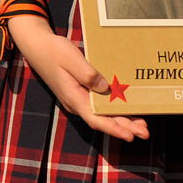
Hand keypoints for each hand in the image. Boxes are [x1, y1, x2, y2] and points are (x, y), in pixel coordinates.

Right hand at [8, 16, 148, 141]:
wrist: (37, 46)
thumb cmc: (53, 50)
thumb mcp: (71, 58)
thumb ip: (88, 74)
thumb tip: (105, 88)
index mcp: (73, 97)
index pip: (96, 119)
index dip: (114, 129)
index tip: (130, 136)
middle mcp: (76, 102)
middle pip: (103, 120)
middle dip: (125, 128)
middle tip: (145, 133)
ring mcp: (78, 99)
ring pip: (102, 114)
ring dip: (122, 120)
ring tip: (142, 126)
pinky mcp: (80, 93)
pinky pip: (99, 106)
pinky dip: (114, 110)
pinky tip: (127, 110)